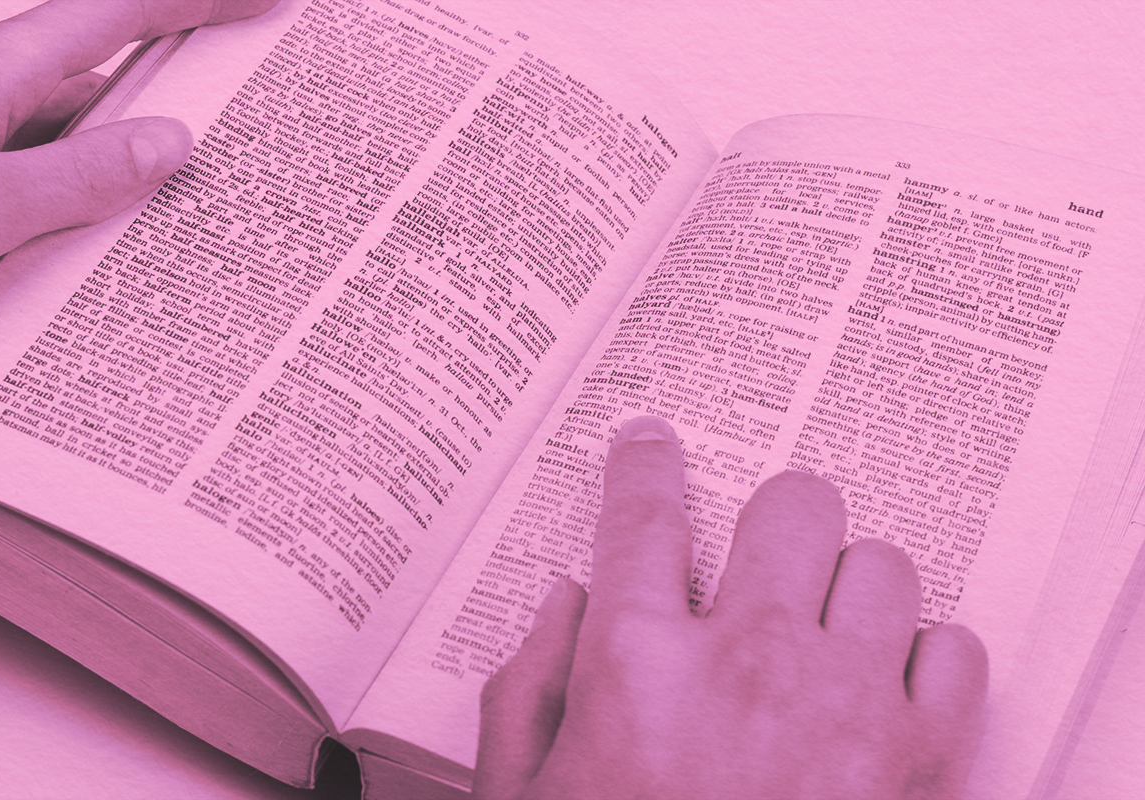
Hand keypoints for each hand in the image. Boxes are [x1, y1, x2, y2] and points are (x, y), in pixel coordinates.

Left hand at [0, 0, 280, 314]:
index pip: (113, 17)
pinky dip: (82, 227)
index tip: (260, 4)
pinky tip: (111, 268)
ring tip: (186, 232)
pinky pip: (39, 204)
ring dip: (124, 192)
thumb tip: (169, 144)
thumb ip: (77, 176)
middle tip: (242, 145)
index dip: (193, 5)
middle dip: (172, 117)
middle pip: (100, 93)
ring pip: (71, 159)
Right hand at [475, 416, 987, 798]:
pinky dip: (924, 655)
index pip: (642, 515)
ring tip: (821, 627)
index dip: (644, 462)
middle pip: (791, 507)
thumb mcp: (521, 797)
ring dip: (849, 587)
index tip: (649, 443)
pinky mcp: (920, 762)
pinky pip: (953, 650)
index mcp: (636, 666)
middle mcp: (748, 664)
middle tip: (763, 553)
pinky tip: (882, 683)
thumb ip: (525, 684)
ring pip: (881, 565)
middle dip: (776, 518)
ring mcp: (844, 708)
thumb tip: (565, 598)